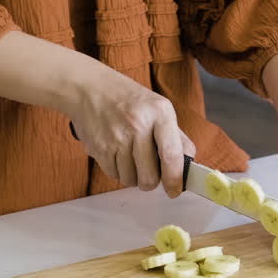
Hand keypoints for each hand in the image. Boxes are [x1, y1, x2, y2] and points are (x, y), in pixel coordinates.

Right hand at [69, 71, 194, 196]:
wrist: (89, 88)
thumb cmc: (128, 99)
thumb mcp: (158, 108)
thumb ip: (177, 136)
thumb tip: (188, 165)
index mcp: (160, 112)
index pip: (171, 155)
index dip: (175, 179)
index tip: (174, 190)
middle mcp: (138, 124)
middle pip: (149, 176)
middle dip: (151, 182)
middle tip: (150, 174)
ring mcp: (116, 137)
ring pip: (130, 179)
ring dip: (133, 176)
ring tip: (130, 157)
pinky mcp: (99, 147)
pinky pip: (114, 175)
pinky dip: (118, 170)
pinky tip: (117, 153)